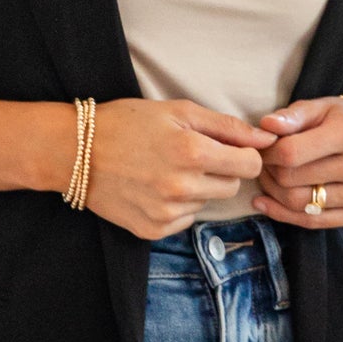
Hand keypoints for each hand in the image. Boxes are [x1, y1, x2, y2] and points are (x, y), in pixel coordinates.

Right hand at [85, 98, 277, 240]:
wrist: (74, 152)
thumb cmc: (127, 123)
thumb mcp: (178, 111)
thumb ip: (227, 126)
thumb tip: (268, 139)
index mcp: (192, 153)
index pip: (250, 165)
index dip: (243, 154)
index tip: (228, 149)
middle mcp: (182, 187)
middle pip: (232, 187)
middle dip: (220, 171)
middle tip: (190, 155)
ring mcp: (166, 213)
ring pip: (207, 203)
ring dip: (197, 187)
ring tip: (166, 169)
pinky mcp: (153, 230)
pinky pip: (185, 220)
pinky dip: (177, 206)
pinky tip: (154, 188)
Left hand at [251, 96, 342, 229]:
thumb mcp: (320, 107)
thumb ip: (292, 116)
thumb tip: (266, 125)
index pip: (291, 153)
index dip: (267, 153)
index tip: (260, 148)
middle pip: (292, 180)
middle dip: (268, 172)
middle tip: (262, 164)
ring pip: (299, 204)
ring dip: (273, 193)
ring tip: (268, 178)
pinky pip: (313, 222)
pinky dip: (283, 214)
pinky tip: (266, 202)